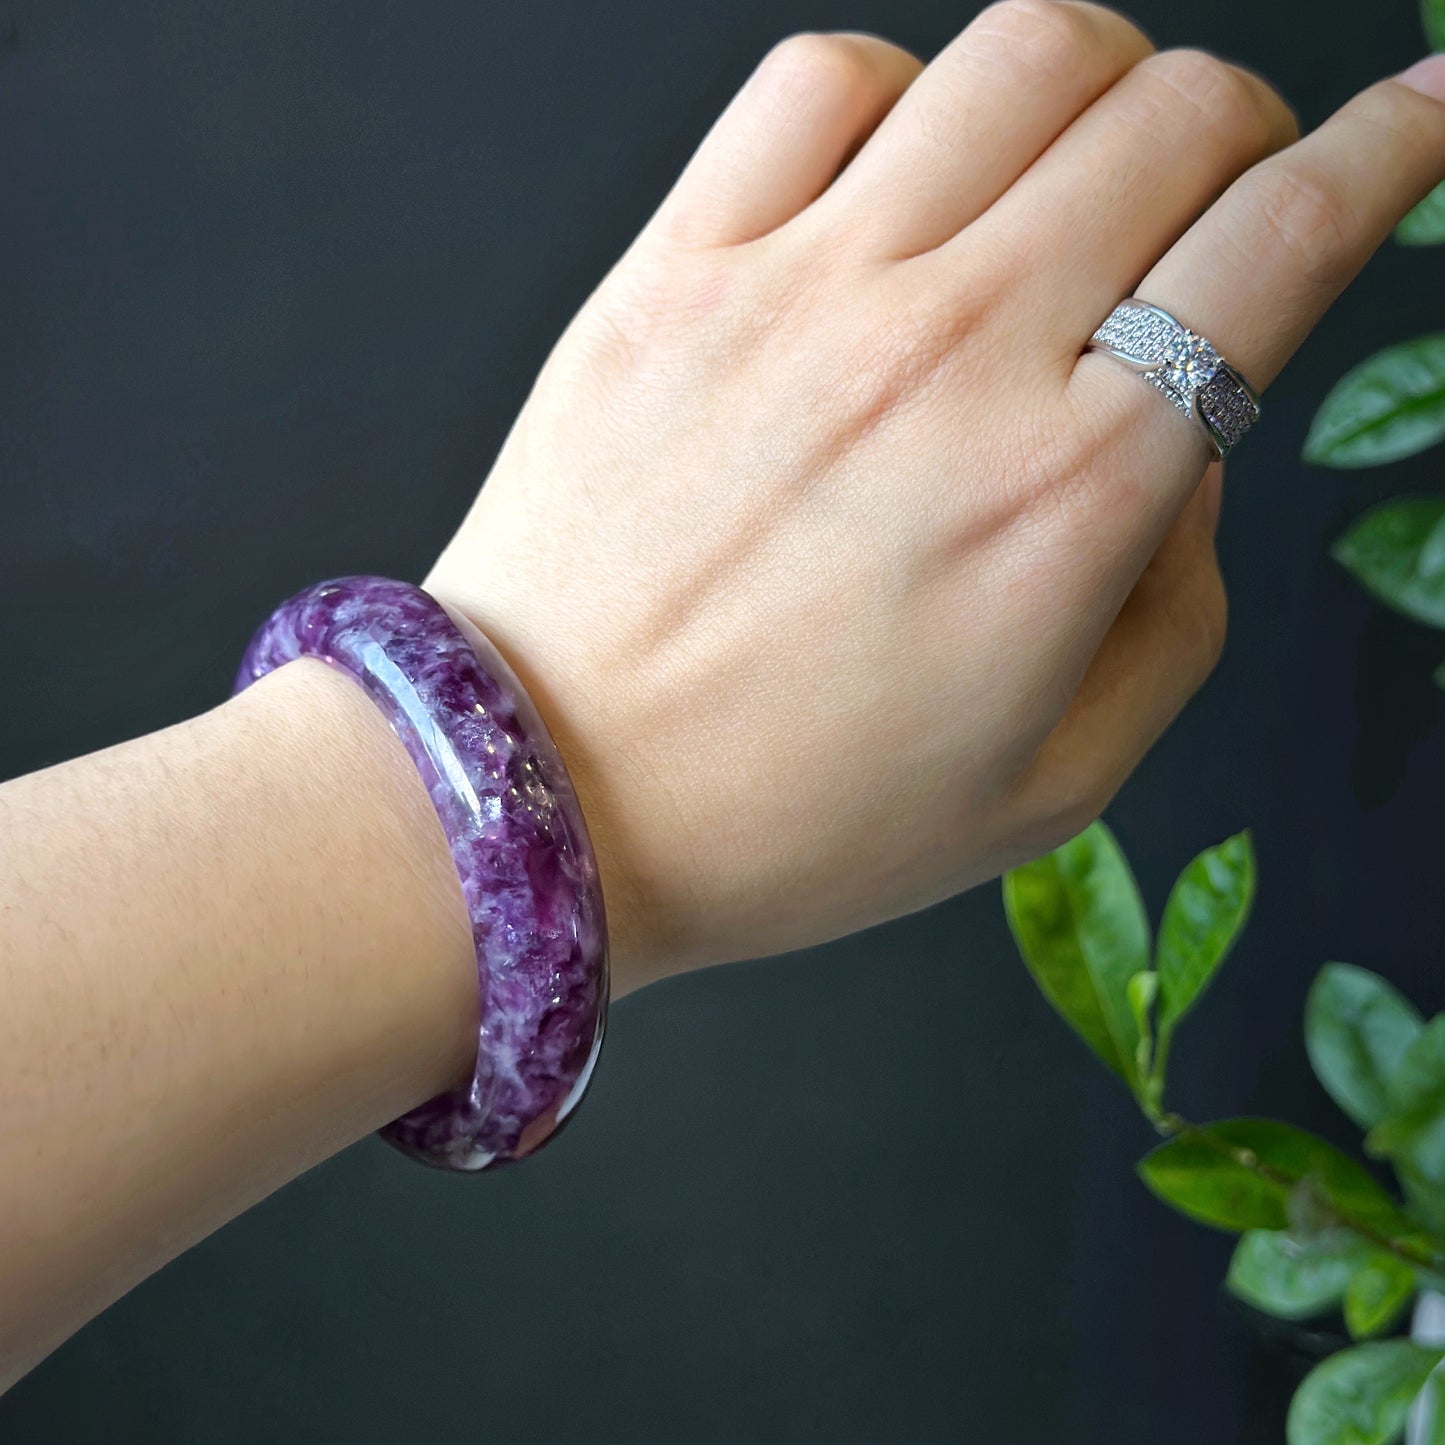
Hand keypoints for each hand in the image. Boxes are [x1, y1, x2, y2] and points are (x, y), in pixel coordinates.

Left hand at [425, 5, 1444, 991]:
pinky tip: (894, 180)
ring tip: (1070, 168)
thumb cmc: (788, 818)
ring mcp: (804, 294)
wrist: (548, 799)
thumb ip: (1174, 609)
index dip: (1395, 148)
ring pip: (1021, 57)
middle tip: (1220, 189)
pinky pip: (816, 82)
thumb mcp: (1050, 785)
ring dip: (1096, 82)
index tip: (1430, 111)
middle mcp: (955, 356)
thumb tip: (1188, 448)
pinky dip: (896, 94)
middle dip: (1243, 124)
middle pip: (1175, 113)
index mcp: (1072, 494)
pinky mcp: (675, 272)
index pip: (1286, 241)